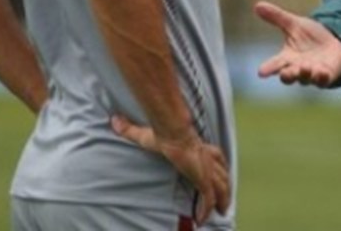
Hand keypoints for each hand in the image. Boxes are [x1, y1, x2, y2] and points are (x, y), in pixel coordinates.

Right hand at [110, 115, 230, 224]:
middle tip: (225, 197)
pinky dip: (206, 210)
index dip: (218, 164)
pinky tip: (201, 219)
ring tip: (221, 211)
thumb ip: (130, 129)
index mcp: (199, 148)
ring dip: (223, 200)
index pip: (216, 155)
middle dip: (225, 186)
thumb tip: (114, 120)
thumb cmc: (163, 133)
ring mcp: (207, 169)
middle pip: (223, 173)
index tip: (218, 171)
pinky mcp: (203, 178)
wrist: (172, 133)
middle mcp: (207, 159)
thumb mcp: (145, 134)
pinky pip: (208, 199)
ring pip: (222, 187)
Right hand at [254, 1, 340, 86]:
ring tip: (304, 67)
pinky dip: (322, 77)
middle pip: (288, 76)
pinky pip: (323, 80)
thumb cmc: (310, 36)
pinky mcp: (326, 75)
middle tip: (284, 73)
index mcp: (287, 58)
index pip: (274, 65)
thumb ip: (276, 17)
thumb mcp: (293, 24)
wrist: (333, 41)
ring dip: (304, 74)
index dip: (268, 69)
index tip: (261, 72)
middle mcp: (297, 69)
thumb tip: (257, 5)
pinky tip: (322, 72)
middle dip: (287, 75)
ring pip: (305, 79)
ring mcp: (312, 74)